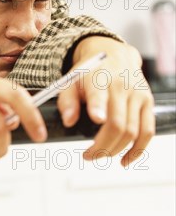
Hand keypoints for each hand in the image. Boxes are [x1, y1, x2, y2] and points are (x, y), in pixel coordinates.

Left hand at [57, 36, 154, 165]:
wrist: (114, 54)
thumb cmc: (89, 71)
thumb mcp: (71, 80)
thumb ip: (67, 101)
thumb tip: (68, 121)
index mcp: (100, 78)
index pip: (100, 93)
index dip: (98, 106)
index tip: (96, 119)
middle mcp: (122, 86)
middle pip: (117, 124)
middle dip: (101, 146)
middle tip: (87, 155)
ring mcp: (138, 95)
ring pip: (132, 132)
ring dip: (115, 150)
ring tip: (99, 155)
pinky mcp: (148, 103)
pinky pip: (148, 131)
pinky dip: (138, 150)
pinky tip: (125, 160)